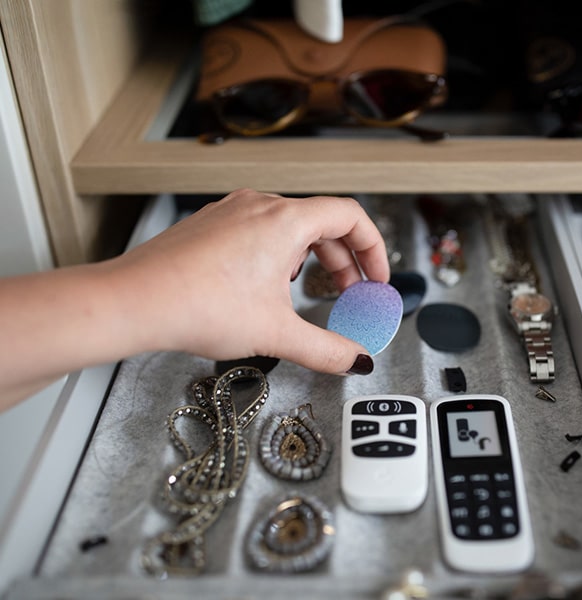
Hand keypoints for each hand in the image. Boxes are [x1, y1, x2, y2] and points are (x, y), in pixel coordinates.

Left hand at [113, 189, 389, 373]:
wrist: (134, 301)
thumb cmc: (197, 305)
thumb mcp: (277, 334)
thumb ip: (328, 349)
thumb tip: (355, 360)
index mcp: (285, 220)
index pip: (351, 217)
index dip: (374, 249)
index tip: (375, 278)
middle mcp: (260, 205)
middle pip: (323, 222)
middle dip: (344, 261)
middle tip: (349, 293)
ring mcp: (232, 211)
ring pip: (291, 225)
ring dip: (311, 256)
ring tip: (307, 291)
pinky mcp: (212, 224)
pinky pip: (261, 229)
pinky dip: (280, 253)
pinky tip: (267, 286)